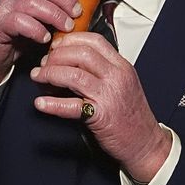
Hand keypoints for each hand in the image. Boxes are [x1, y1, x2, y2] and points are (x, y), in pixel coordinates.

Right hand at [0, 0, 87, 93]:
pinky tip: (45, 38)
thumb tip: (86, 11)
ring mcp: (5, 8)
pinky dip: (35, 29)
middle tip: (77, 14)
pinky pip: (17, 21)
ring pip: (31, 1)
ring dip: (54, 14)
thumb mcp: (43, 21)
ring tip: (66, 28)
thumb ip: (60, 13)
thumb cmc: (19, 38)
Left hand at [30, 32, 170, 182]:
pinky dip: (53, 104)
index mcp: (121, 66)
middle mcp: (116, 77)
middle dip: (56, 56)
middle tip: (44, 63)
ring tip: (39, 77)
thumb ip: (103, 69)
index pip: (94, 41)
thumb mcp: (123, 83)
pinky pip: (73, 106)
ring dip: (50, 73)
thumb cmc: (133, 115)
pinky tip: (41, 103)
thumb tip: (72, 60)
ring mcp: (109, 96)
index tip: (56, 46)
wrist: (146, 143)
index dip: (70, 40)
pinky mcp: (101, 116)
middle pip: (81, 53)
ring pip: (74, 74)